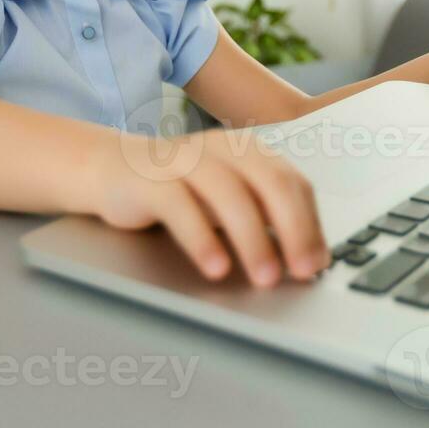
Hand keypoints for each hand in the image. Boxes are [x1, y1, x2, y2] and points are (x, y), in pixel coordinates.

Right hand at [87, 127, 330, 287]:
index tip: (318, 265)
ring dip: (253, 240)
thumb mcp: (229, 199)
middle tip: (302, 272)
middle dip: (294, 230)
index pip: (294, 183)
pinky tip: (216, 268)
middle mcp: (222, 148)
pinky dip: (202, 239)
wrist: (110, 169)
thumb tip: (312, 258)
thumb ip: (266, 218)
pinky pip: (181, 207)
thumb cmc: (179, 189)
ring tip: (264, 278)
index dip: (312, 224)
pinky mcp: (151, 180)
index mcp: (249, 150)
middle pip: (271, 183)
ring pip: (230, 194)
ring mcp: (186, 160)